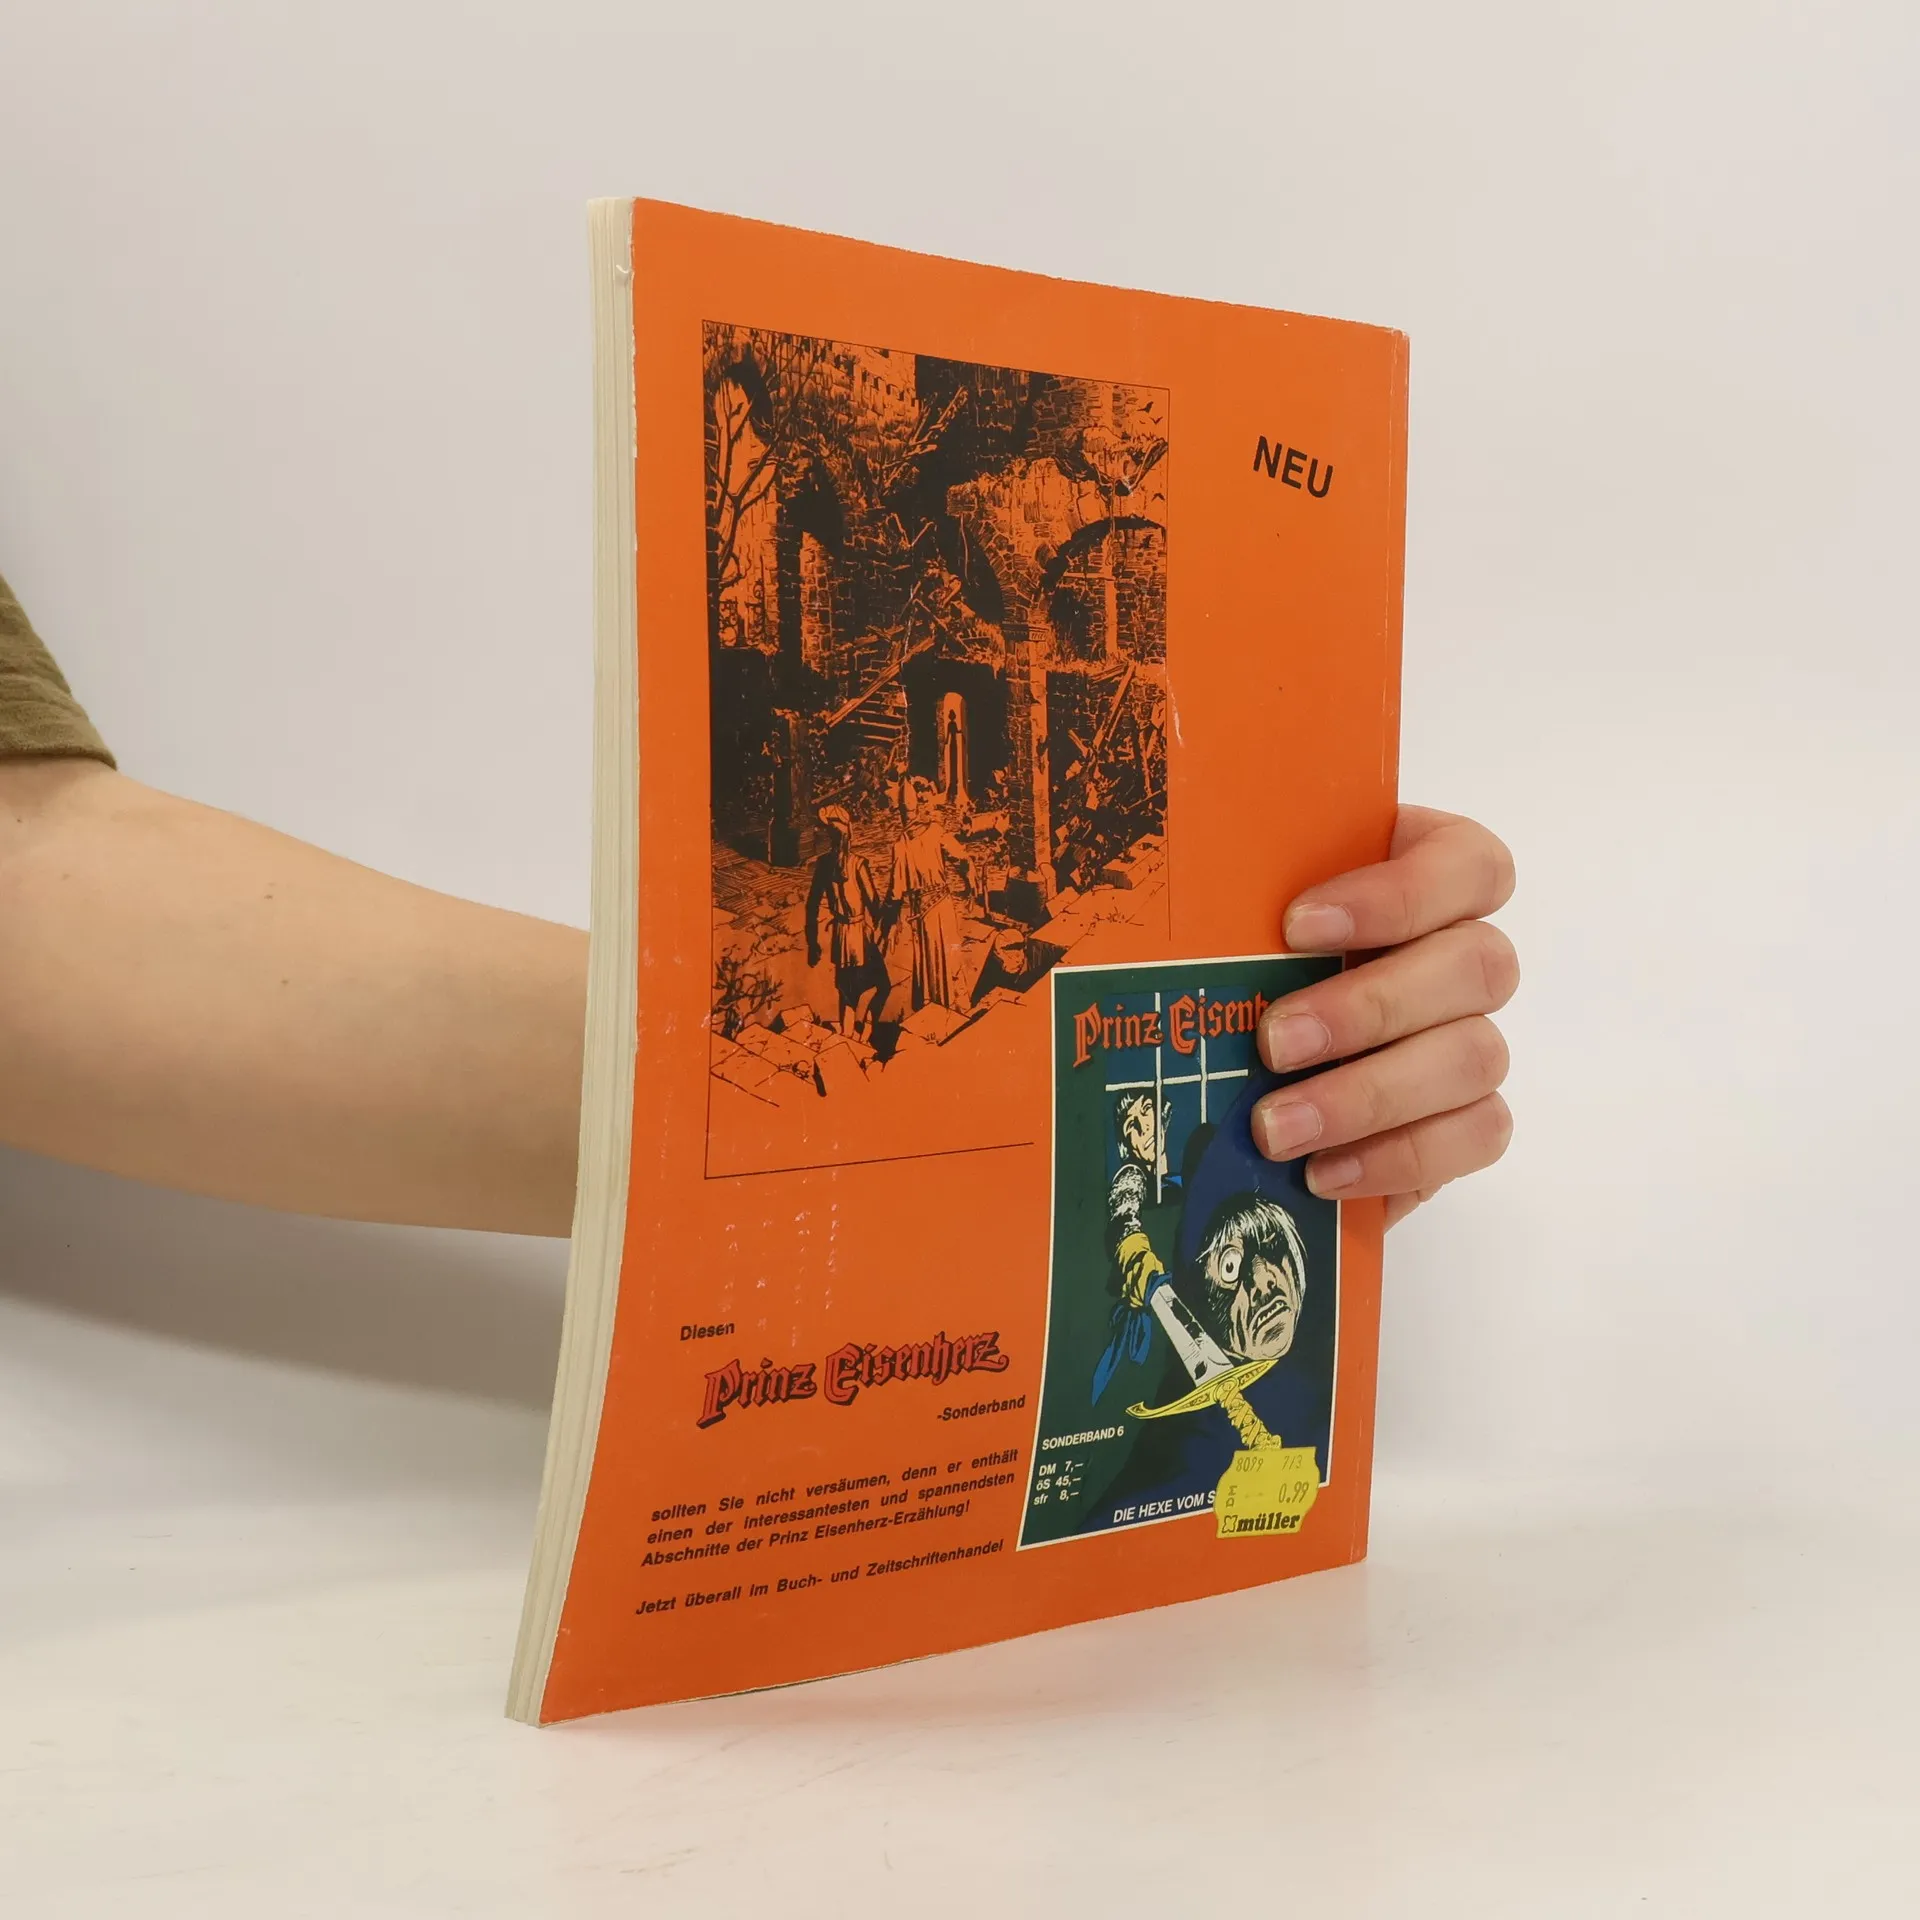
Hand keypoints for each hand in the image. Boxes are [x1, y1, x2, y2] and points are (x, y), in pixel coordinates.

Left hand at [1253, 807, 1516, 1226]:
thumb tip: (1156, 862)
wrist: (1240, 1072)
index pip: (1468, 864)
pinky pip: (1477, 1134)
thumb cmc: (1237, 961)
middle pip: (1479, 965)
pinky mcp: (1466, 1119)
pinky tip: (1320, 1170)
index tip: (1296, 926)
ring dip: (1369, 1094)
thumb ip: (1226, 882)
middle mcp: (1461, 952)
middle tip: (1273, 1043)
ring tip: (1275, 1127)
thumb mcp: (1227, 908)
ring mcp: (1471, 1036)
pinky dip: (1398, 1155)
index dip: (1399, 893)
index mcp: (1423, 875)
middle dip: (1368, 1008)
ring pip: (1478, 1056)